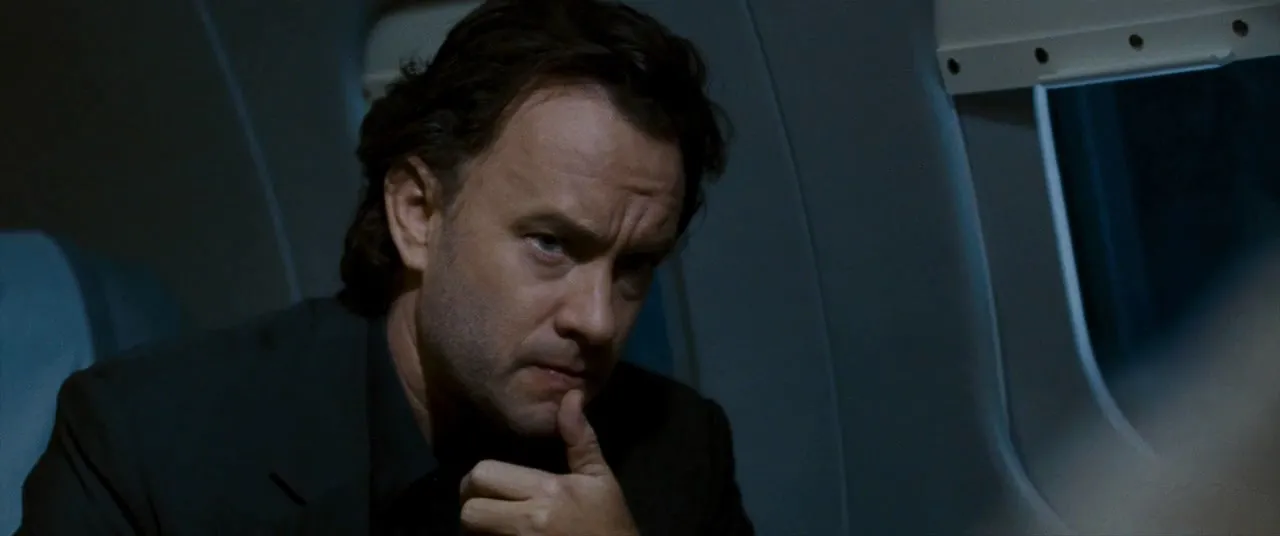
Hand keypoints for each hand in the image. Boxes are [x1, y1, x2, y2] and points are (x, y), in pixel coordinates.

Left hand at [460, 389, 638, 535]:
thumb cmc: (608, 522)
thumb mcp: (598, 478)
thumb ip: (579, 438)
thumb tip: (571, 396)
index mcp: (546, 490)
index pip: (484, 475)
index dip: (476, 480)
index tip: (488, 486)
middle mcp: (529, 521)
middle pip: (469, 512)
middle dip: (473, 508)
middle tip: (486, 508)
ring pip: (473, 535)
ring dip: (478, 531)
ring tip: (494, 526)